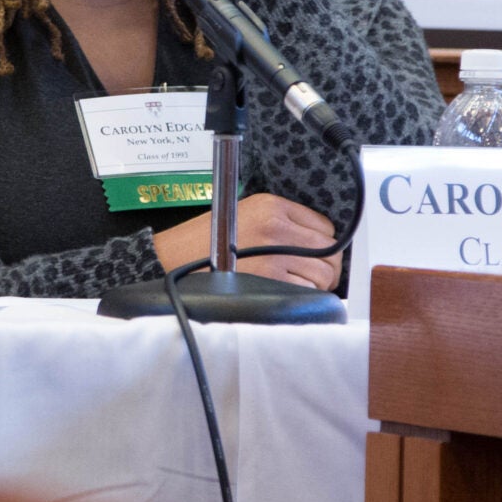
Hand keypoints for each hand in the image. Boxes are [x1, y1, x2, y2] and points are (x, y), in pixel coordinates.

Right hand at [150, 193, 340, 289]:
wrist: (173, 259)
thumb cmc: (204, 241)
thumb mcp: (242, 213)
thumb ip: (280, 221)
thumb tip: (314, 242)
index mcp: (272, 205)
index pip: (325, 226)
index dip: (323, 244)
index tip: (316, 255)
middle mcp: (277, 226)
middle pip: (329, 251)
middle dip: (326, 268)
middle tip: (314, 276)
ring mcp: (274, 254)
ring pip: (323, 274)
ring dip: (315, 284)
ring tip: (296, 285)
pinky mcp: (269, 279)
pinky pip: (306, 291)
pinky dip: (302, 296)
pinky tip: (284, 292)